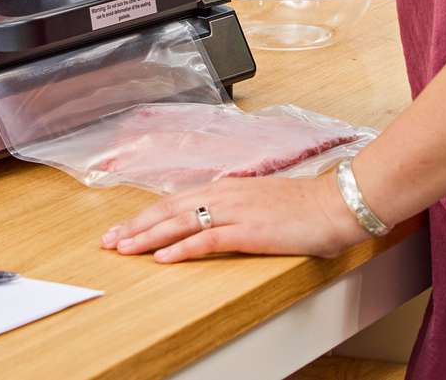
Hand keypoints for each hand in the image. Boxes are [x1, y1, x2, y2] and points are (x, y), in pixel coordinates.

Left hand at [100, 174, 369, 262]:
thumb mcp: (262, 202)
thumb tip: (217, 218)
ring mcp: (235, 212)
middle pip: (169, 210)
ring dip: (149, 237)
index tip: (123, 228)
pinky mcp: (248, 231)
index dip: (147, 215)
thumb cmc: (305, 205)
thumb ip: (237, 207)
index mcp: (226, 188)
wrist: (336, 204)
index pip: (176, 201)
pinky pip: (207, 240)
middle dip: (136, 226)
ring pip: (180, 223)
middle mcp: (224, 195)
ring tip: (124, 249)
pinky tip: (163, 258)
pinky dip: (181, 249)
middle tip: (109, 241)